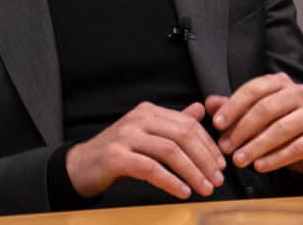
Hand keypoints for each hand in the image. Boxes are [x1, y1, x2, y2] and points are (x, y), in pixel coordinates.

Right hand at [65, 101, 226, 199]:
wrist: (82, 165)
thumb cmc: (118, 151)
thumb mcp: (147, 133)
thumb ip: (172, 123)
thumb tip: (199, 110)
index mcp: (149, 111)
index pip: (188, 124)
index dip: (208, 145)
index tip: (221, 164)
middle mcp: (138, 119)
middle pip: (182, 135)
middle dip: (205, 159)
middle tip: (218, 179)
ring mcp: (126, 136)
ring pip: (170, 151)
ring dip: (193, 172)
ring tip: (205, 188)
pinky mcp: (116, 157)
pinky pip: (151, 169)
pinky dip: (171, 181)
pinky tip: (182, 191)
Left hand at [206, 72, 302, 174]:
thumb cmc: (277, 123)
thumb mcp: (253, 113)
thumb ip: (232, 108)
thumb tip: (208, 103)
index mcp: (280, 82)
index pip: (253, 89)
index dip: (233, 107)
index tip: (216, 124)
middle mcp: (299, 92)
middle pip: (267, 109)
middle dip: (242, 130)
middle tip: (225, 147)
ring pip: (281, 129)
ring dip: (256, 146)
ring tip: (238, 160)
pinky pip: (297, 147)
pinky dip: (275, 158)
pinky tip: (259, 166)